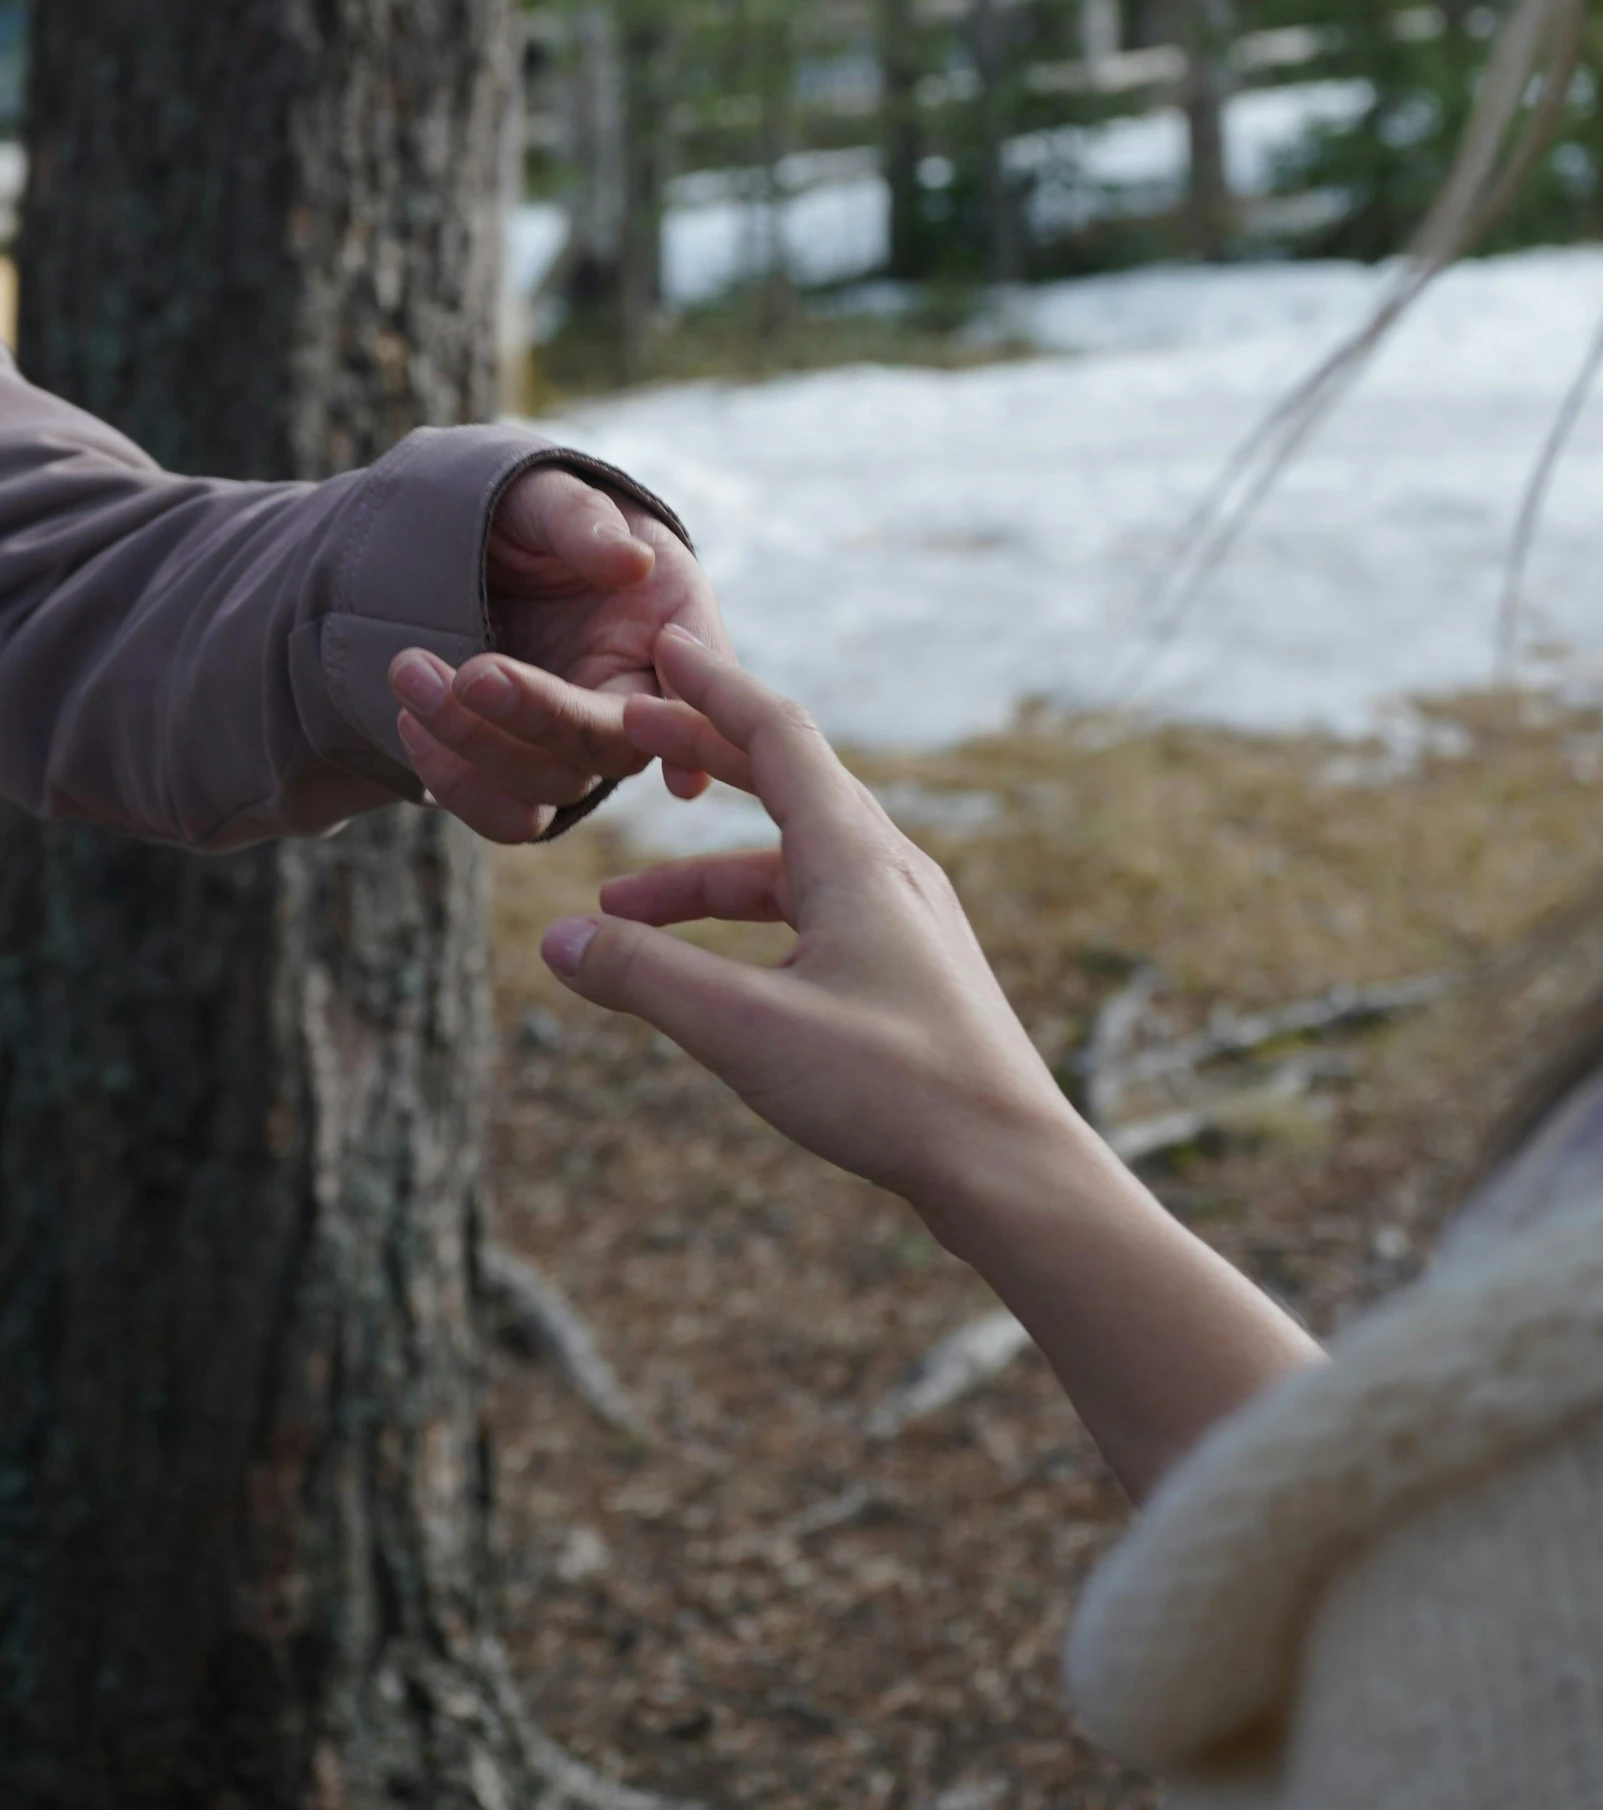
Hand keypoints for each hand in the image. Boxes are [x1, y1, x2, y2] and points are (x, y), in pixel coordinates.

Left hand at [387, 469, 730, 844]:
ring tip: (409, 675)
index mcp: (672, 633)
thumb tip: (631, 563)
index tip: (637, 719)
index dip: (677, 720)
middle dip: (526, 716)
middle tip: (458, 672)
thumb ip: (587, 524)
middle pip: (603, 750)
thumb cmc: (531, 515)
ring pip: (546, 791)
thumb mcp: (554, 498)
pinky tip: (411, 722)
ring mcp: (578, 747)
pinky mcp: (524, 774)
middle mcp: (637, 703)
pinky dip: (455, 783)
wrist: (475, 551)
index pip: (686, 691)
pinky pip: (504, 813)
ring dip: (474, 750)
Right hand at [541, 628, 1319, 1501]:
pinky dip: (747, 924)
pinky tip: (707, 972)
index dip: (713, 687)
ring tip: (623, 910)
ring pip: (788, 866)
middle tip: (628, 732)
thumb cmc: (891, 1089)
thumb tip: (559, 940)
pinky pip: (810, 914)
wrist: (1009, 1166)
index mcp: (855, 854)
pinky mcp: (906, 970)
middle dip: (700, 757)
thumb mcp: (745, 1030)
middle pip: (782, 783)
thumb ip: (645, 979)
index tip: (665, 643)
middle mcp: (886, 868)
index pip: (776, 734)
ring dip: (705, 877)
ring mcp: (902, 919)